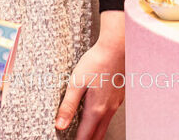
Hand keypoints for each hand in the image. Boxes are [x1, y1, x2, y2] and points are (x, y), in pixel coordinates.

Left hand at [56, 11, 125, 138]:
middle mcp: (108, 109)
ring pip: (105, 126)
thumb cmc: (97, 61)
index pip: (85, 136)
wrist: (118, 47)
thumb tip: (60, 125)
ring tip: (85, 133)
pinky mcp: (119, 95)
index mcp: (96, 109)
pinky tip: (96, 114)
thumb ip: (68, 106)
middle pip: (98, 136)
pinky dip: (102, 121)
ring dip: (95, 133)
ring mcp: (115, 103)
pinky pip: (110, 114)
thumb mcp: (76, 82)